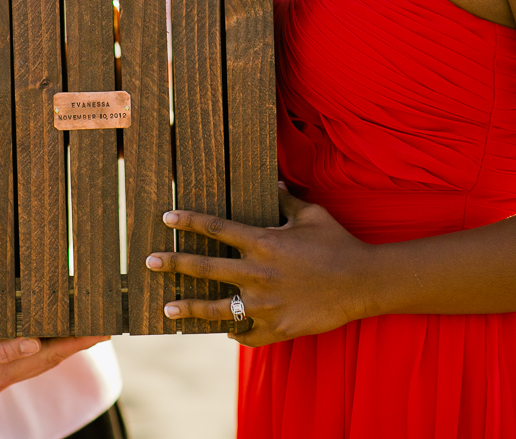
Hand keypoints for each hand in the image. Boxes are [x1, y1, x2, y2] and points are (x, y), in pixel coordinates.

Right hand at [0, 333, 108, 400]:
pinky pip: (21, 351)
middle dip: (79, 340)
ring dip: (64, 341)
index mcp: (1, 373)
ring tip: (85, 325)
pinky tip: (43, 330)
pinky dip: (40, 340)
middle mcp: (4, 374)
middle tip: (106, 323)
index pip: (50, 355)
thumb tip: (33, 343)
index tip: (103, 328)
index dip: (77, 342)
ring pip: (39, 354)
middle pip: (51, 355)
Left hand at [145, 186, 373, 346]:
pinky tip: (224, 329)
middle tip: (150, 263)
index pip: (216, 229)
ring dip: (189, 308)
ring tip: (168, 308)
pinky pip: (246, 333)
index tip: (167, 218)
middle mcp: (258, 274)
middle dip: (173, 264)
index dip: (189, 222)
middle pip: (204, 269)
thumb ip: (285, 199)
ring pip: (216, 309)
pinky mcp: (277, 329)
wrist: (366, 283)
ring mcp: (265, 305)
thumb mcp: (311, 214)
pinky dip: (235, 331)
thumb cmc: (338, 244)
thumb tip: (272, 181)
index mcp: (263, 242)